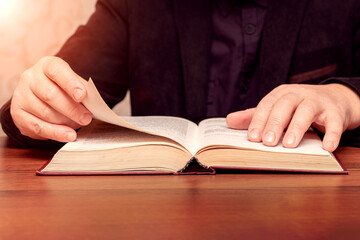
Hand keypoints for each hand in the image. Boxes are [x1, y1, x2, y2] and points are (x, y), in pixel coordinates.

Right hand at [10, 56, 91, 141]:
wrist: (40, 96)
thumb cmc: (63, 89)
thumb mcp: (74, 84)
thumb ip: (82, 92)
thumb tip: (93, 106)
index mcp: (46, 65)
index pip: (57, 71)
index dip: (70, 84)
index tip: (82, 96)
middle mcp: (30, 77)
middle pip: (50, 95)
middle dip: (72, 109)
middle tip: (86, 118)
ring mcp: (21, 95)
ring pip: (45, 113)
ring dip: (65, 122)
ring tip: (78, 125)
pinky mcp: (18, 113)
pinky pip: (38, 126)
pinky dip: (56, 133)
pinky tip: (68, 135)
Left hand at [226, 84, 359, 151]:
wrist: (335, 99)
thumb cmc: (298, 107)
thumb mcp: (276, 109)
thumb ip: (254, 116)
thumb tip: (229, 120)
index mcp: (281, 94)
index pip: (267, 105)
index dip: (259, 120)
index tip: (252, 137)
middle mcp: (299, 94)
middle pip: (285, 106)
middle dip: (275, 123)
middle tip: (267, 142)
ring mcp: (318, 102)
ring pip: (307, 111)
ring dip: (297, 127)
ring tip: (290, 144)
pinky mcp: (336, 112)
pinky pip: (335, 122)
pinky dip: (332, 134)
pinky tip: (327, 147)